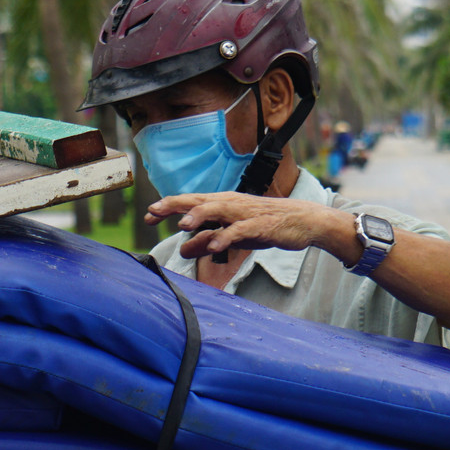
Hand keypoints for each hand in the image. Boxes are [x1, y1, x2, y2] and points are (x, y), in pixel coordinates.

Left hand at [146, 193, 357, 262]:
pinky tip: (216, 246)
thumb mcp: (231, 236)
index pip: (190, 203)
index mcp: (222, 204)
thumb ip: (207, 241)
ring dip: (200, 216)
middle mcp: (230, 204)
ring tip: (182, 225)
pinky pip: (241, 231)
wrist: (302, 221)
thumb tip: (182, 249)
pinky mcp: (260, 225)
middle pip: (198, 201)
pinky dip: (228, 237)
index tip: (147, 216)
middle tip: (152, 211)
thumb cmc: (264, 225)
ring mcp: (245, 213)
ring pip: (218, 210)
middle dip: (175, 205)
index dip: (168, 207)